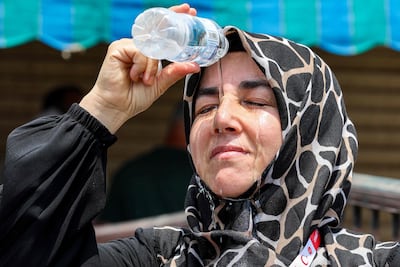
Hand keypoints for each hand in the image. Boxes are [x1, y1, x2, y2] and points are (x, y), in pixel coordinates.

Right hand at [80, 3, 199, 133]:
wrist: (116, 108)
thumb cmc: (134, 97)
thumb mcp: (160, 84)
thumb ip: (174, 73)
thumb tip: (195, 66)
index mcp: (146, 52)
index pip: (161, 33)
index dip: (173, 19)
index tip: (189, 11)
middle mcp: (136, 46)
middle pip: (156, 31)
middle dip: (172, 21)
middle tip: (188, 11)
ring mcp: (126, 46)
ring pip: (150, 47)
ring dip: (152, 67)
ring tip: (144, 80)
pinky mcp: (117, 49)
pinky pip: (140, 52)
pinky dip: (142, 65)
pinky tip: (135, 76)